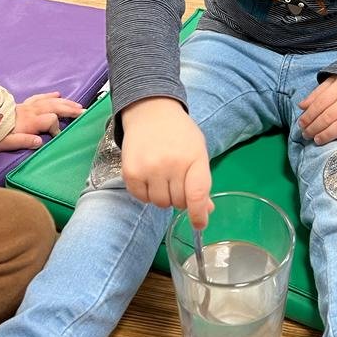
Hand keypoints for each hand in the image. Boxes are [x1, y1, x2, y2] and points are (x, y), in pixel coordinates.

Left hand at [0, 91, 84, 152]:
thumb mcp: (4, 143)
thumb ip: (23, 142)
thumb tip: (40, 142)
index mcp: (28, 122)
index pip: (50, 120)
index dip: (57, 127)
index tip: (59, 136)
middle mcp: (31, 111)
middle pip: (55, 107)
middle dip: (70, 109)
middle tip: (84, 111)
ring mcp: (28, 106)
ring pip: (50, 101)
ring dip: (65, 102)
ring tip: (77, 105)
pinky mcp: (24, 104)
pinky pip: (40, 97)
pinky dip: (50, 95)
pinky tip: (57, 94)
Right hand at [121, 97, 212, 228]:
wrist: (151, 111)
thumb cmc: (179, 134)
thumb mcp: (197, 151)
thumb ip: (201, 181)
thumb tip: (206, 211)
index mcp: (194, 158)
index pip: (197, 194)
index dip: (199, 214)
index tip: (199, 225)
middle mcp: (171, 164)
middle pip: (178, 203)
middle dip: (180, 197)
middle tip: (177, 180)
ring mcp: (149, 168)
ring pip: (159, 203)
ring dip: (162, 196)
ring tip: (162, 176)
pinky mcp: (130, 172)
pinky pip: (141, 198)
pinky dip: (145, 193)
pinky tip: (148, 176)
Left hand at [298, 76, 336, 145]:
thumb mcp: (333, 80)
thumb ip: (317, 93)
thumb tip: (301, 106)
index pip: (320, 103)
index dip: (309, 115)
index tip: (301, 124)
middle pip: (330, 115)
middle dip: (315, 127)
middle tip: (306, 135)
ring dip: (328, 134)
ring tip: (317, 140)